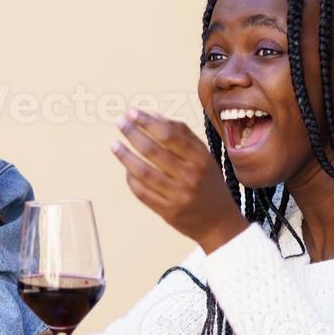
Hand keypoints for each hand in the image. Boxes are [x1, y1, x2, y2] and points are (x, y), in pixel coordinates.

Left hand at [110, 108, 248, 252]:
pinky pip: (142, 193)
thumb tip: (152, 115)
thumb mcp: (203, 155)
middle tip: (120, 124)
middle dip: (132, 134)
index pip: (169, 134)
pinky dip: (131, 179)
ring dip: (125, 156)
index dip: (147, 122)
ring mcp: (178, 195)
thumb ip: (181, 133)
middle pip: (153, 151)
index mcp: (201, 158)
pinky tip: (126, 169)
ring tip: (114, 145)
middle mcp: (190, 176)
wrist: (219, 222)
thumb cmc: (208, 183)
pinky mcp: (167, 212)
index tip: (132, 113)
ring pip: (143, 172)